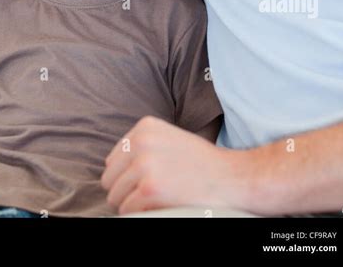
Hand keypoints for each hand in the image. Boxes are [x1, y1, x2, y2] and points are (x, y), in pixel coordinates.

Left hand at [101, 115, 251, 215]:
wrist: (232, 178)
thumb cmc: (203, 164)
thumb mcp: (170, 140)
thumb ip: (143, 147)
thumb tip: (112, 169)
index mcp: (145, 127)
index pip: (114, 160)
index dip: (127, 177)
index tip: (146, 183)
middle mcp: (141, 141)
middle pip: (110, 178)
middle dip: (126, 191)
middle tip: (150, 196)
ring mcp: (144, 164)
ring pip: (115, 196)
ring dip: (132, 204)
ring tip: (157, 200)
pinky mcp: (148, 189)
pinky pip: (127, 211)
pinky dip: (140, 215)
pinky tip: (161, 207)